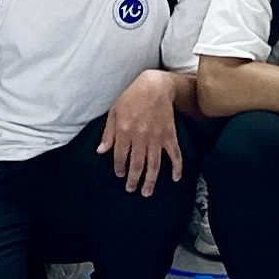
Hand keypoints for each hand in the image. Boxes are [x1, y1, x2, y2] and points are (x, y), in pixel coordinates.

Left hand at [99, 74, 185, 194]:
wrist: (155, 86)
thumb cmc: (132, 97)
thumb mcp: (114, 111)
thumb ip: (108, 133)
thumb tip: (101, 151)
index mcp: (124, 131)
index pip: (120, 157)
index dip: (119, 168)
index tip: (120, 175)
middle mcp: (140, 137)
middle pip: (136, 165)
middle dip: (133, 180)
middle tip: (132, 190)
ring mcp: (156, 138)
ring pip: (154, 165)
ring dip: (150, 180)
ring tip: (147, 192)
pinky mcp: (169, 135)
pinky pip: (174, 154)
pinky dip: (176, 167)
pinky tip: (175, 178)